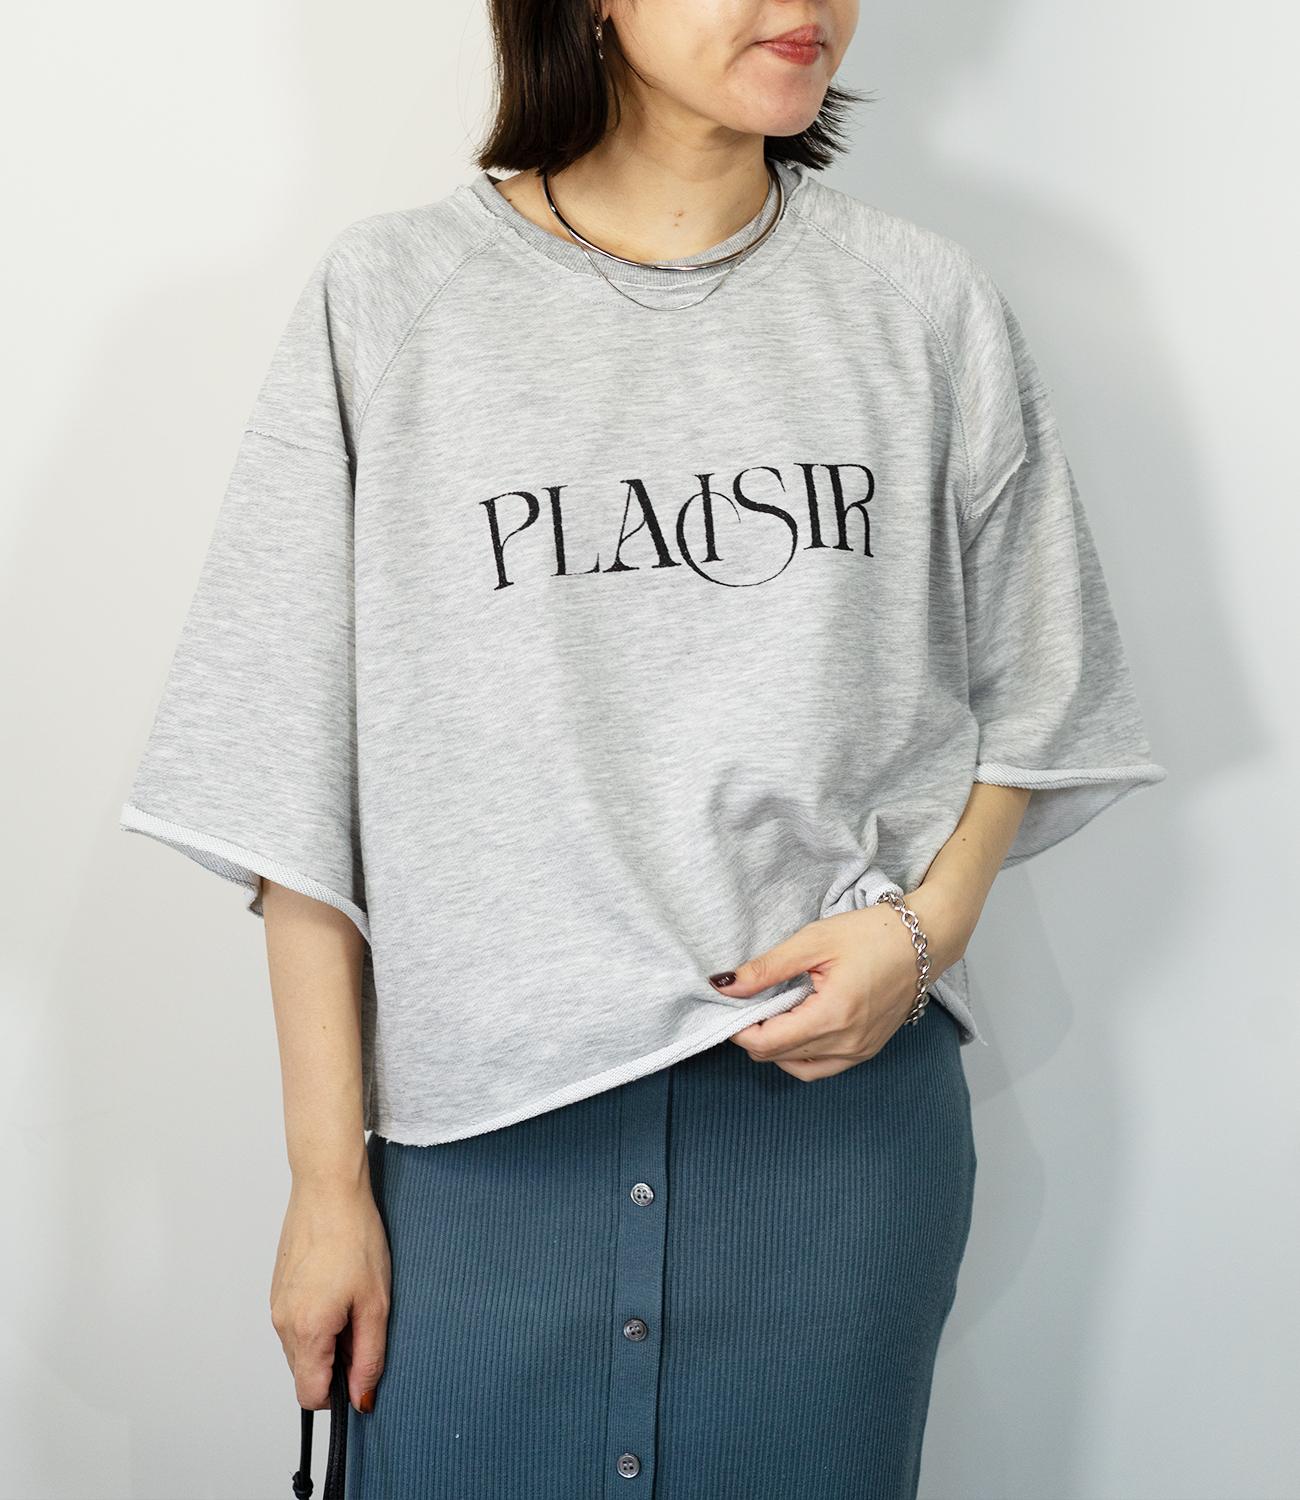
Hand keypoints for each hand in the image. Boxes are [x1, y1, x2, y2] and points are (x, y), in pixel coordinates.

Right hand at [270, 1171, 391, 1414]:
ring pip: (299, 1349)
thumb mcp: (375, 1301)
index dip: (338, 1393)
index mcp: (306, 1330)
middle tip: (361, 1323)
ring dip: (325, 1341)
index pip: (310, 1396)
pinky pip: (294, 1324)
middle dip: (333, 1364)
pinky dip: (314, 1320)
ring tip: (350, 1300)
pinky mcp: (277, 1289)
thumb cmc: (354, 1236)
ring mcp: (276, 1305)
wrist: (328, 1189)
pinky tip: (336, 1287)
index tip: (360, 1367)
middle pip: (304, 1374)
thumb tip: (362, 1397)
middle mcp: (282, 1323)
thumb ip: (369, 1357)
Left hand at [712, 890, 965, 1079]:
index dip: (739, 1029)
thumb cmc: (872, 934)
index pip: (766, 1044)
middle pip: (778, 1058)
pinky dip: (801, 1054)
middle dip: (756, 1035)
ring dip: (777, 1047)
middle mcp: (847, 1044)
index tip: (732, 1005)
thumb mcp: (813, 941)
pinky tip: (798, 1024)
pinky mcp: (867, 1051)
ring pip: (798, 1068)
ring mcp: (859, 1052)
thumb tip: (725, 986)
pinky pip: (822, 1067)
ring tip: (776, 1012)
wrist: (925, 941)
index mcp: (832, 1017)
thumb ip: (767, 968)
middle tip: (752, 1002)